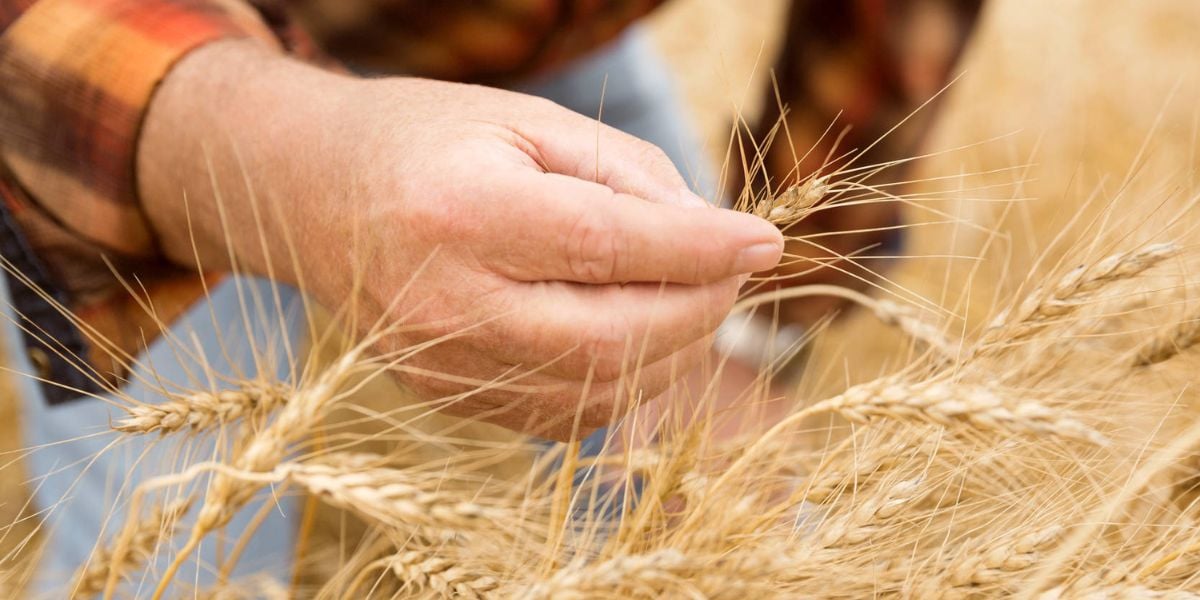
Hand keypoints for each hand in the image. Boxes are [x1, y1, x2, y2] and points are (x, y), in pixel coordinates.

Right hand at [138, 41, 782, 438]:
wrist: (312, 197)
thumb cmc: (431, 142)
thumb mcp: (527, 120)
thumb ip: (625, 173)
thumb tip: (712, 234)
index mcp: (462, 213)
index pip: (608, 247)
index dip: (699, 250)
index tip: (764, 242)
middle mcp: (447, 302)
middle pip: (611, 335)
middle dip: (698, 307)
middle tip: (733, 269)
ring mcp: (444, 364)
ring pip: (598, 388)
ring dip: (672, 348)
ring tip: (691, 294)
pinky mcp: (450, 399)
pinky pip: (566, 414)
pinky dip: (624, 378)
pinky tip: (636, 331)